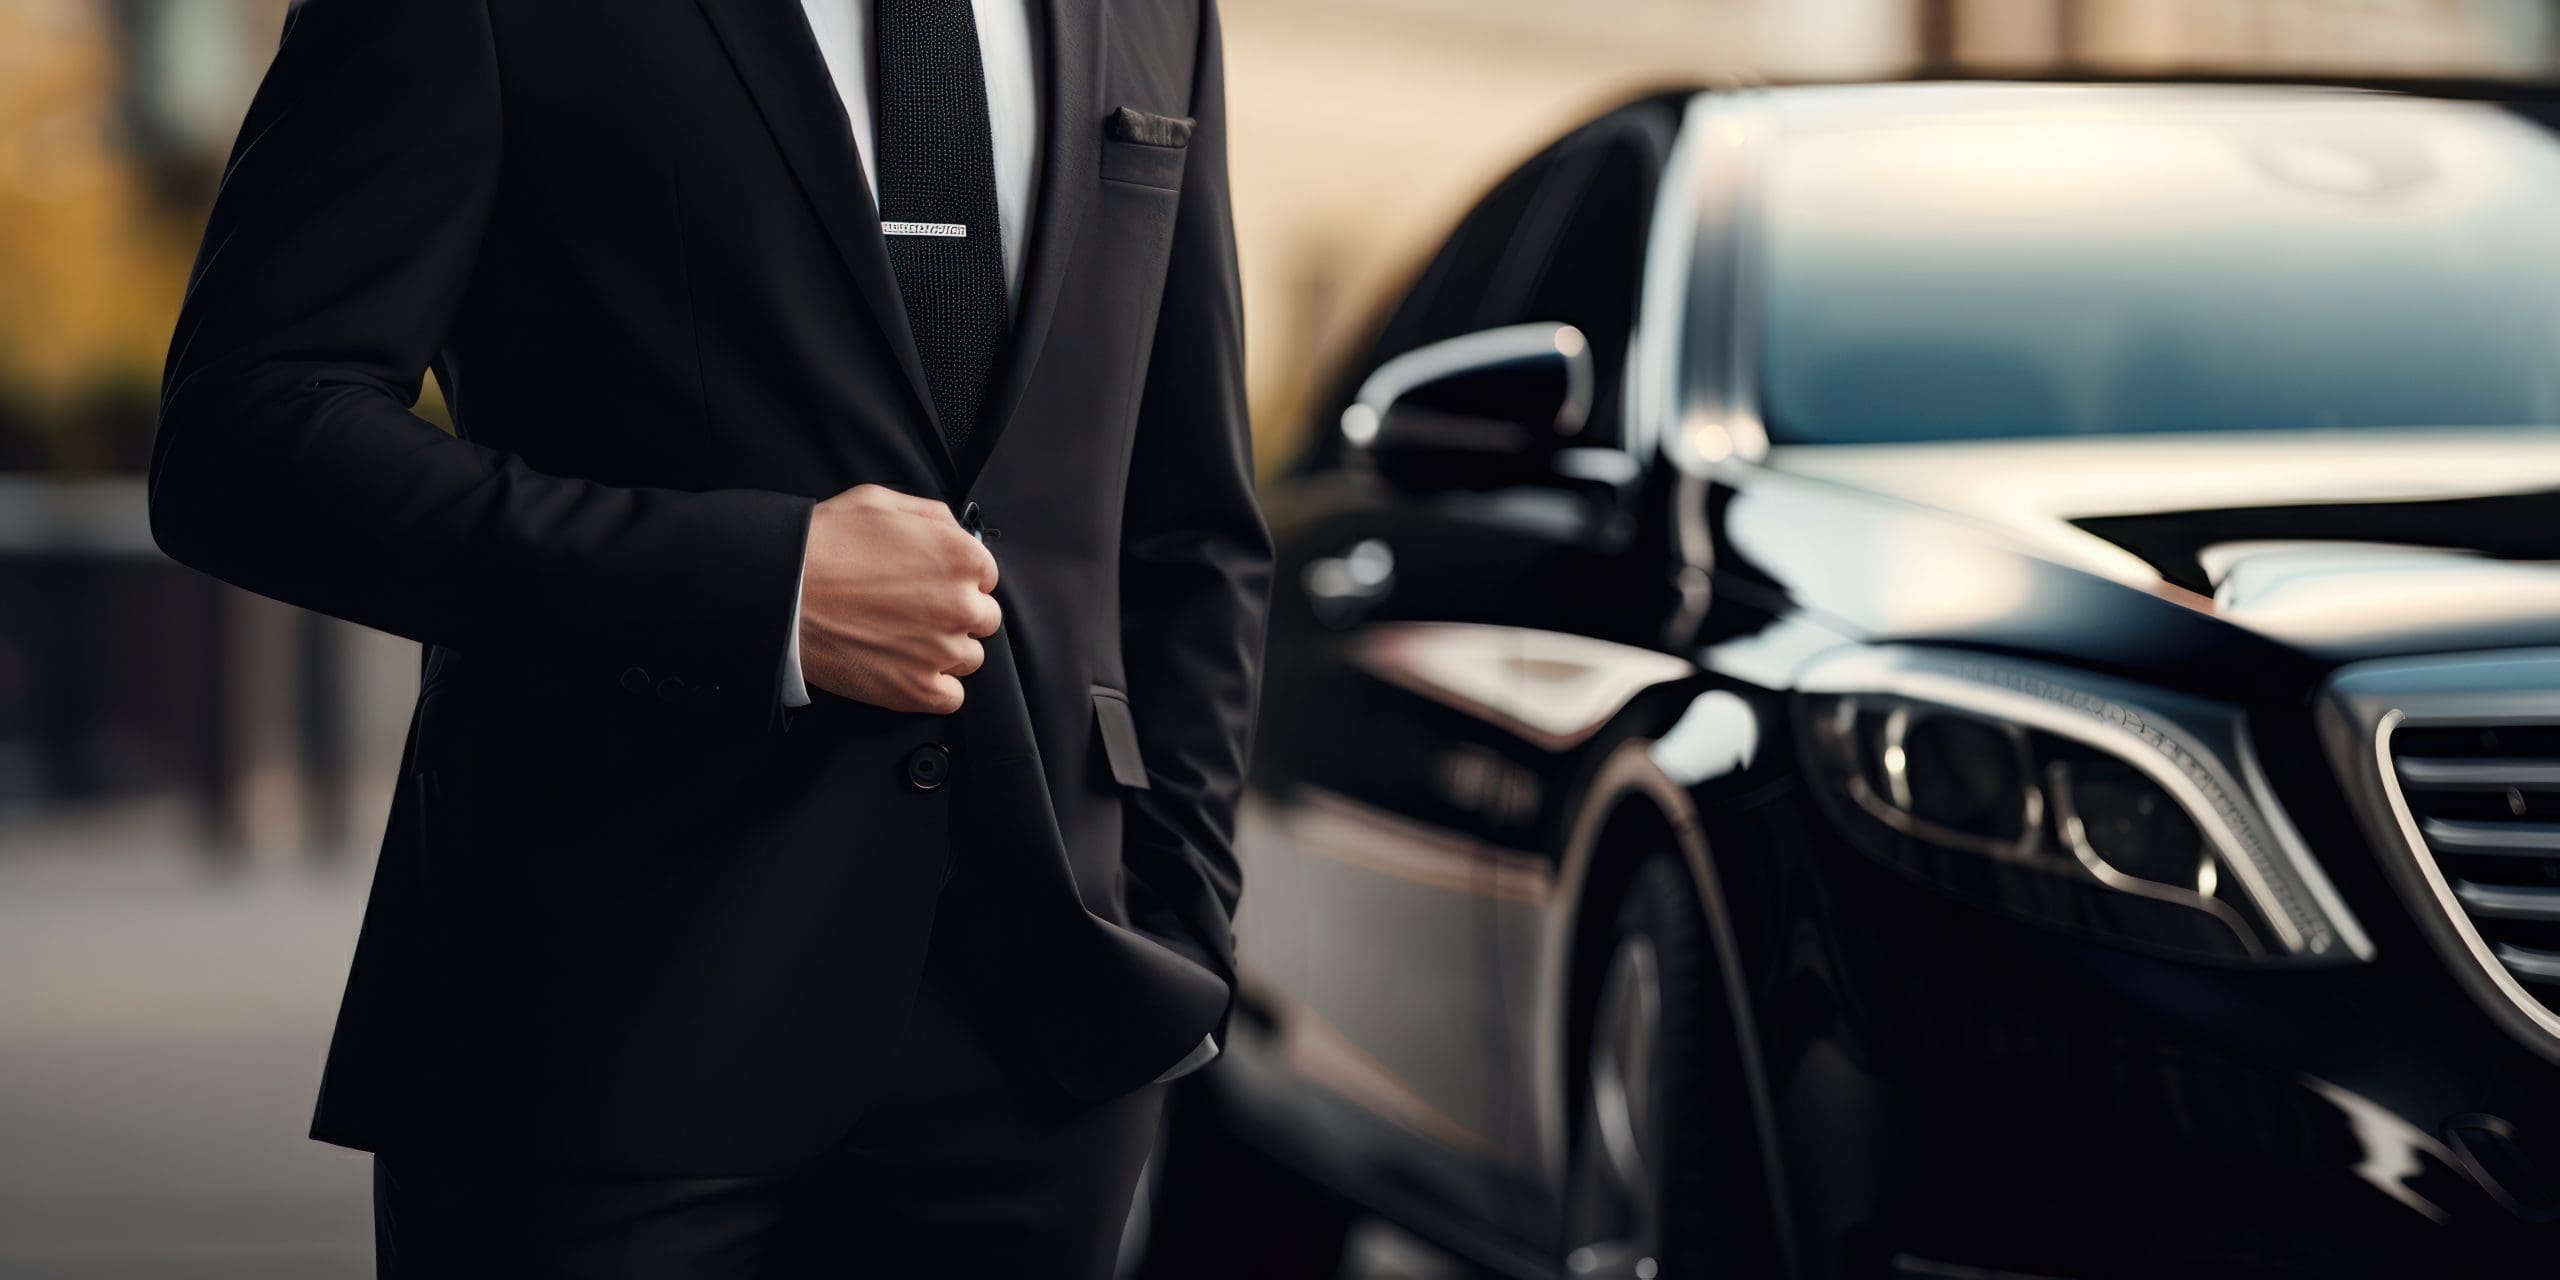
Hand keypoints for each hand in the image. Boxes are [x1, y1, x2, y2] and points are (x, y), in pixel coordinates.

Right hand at [797, 485, 999, 713]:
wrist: (780, 591)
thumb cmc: (822, 545)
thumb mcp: (880, 502)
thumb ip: (931, 515)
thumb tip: (953, 530)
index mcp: (959, 557)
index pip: (986, 576)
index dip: (958, 579)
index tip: (933, 583)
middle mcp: (960, 605)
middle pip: (983, 618)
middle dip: (955, 614)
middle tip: (914, 610)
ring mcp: (941, 650)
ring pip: (969, 658)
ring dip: (945, 651)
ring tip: (903, 639)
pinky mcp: (917, 688)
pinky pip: (951, 697)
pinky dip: (934, 688)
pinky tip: (906, 669)